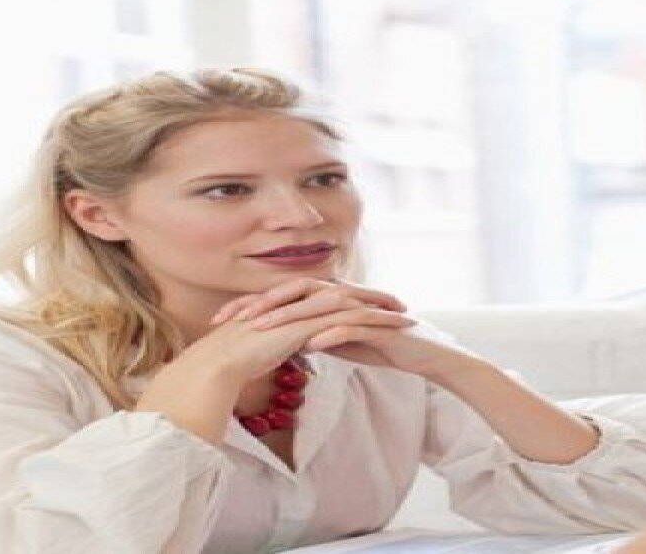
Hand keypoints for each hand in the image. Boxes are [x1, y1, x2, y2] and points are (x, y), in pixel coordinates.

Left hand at [219, 278, 484, 380]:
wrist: (424, 353)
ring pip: (320, 307)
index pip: (284, 294)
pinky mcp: (380, 324)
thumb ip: (310, 335)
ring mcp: (362, 308)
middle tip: (231, 321)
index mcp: (329, 298)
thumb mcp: (338, 341)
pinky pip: (352, 327)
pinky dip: (330, 334)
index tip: (221, 322)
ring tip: (262, 331)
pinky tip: (310, 345)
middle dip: (262, 305)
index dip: (252, 305)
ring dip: (290, 318)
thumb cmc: (381, 345)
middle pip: (296, 292)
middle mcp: (343, 296)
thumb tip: (279, 342)